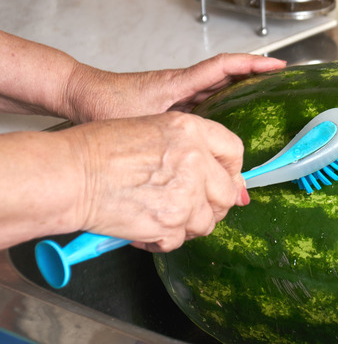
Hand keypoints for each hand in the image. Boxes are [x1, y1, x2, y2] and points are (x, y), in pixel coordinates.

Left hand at [65, 53, 285, 122]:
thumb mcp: (140, 124)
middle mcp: (183, 83)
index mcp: (180, 82)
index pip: (224, 66)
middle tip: (283, 82)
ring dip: (243, 87)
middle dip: (257, 73)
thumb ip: (170, 144)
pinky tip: (232, 119)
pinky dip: (224, 101)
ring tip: (268, 98)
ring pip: (219, 85)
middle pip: (228, 73)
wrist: (81, 95)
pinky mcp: (173, 102)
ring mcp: (179, 92)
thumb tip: (198, 167)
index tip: (278, 65)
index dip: (253, 64)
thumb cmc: (105, 105)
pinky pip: (207, 97)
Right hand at [65, 112, 247, 251]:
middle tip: (192, 207)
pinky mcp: (170, 222)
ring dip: (188, 224)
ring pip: (207, 221)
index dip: (232, 170)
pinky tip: (146, 228)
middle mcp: (195, 160)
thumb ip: (191, 150)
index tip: (226, 181)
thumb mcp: (154, 131)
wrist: (71, 174)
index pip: (234, 151)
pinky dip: (163, 240)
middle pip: (227, 193)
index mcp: (191, 130)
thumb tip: (226, 183)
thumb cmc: (99, 151)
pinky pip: (180, 240)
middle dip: (213, 205)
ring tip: (164, 216)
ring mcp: (186, 193)